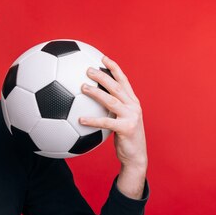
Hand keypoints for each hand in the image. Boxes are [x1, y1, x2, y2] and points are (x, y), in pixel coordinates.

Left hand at [79, 56, 146, 197]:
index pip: (123, 80)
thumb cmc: (124, 137)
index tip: (102, 57)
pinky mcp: (127, 128)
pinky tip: (80, 120)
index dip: (114, 67)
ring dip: (96, 93)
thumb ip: (110, 108)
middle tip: (87, 69)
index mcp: (132, 101)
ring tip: (82, 87)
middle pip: (117, 86)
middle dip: (102, 75)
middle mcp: (134, 106)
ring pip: (111, 100)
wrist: (135, 156)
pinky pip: (106, 122)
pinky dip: (92, 120)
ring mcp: (132, 116)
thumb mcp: (119, 119)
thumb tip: (91, 97)